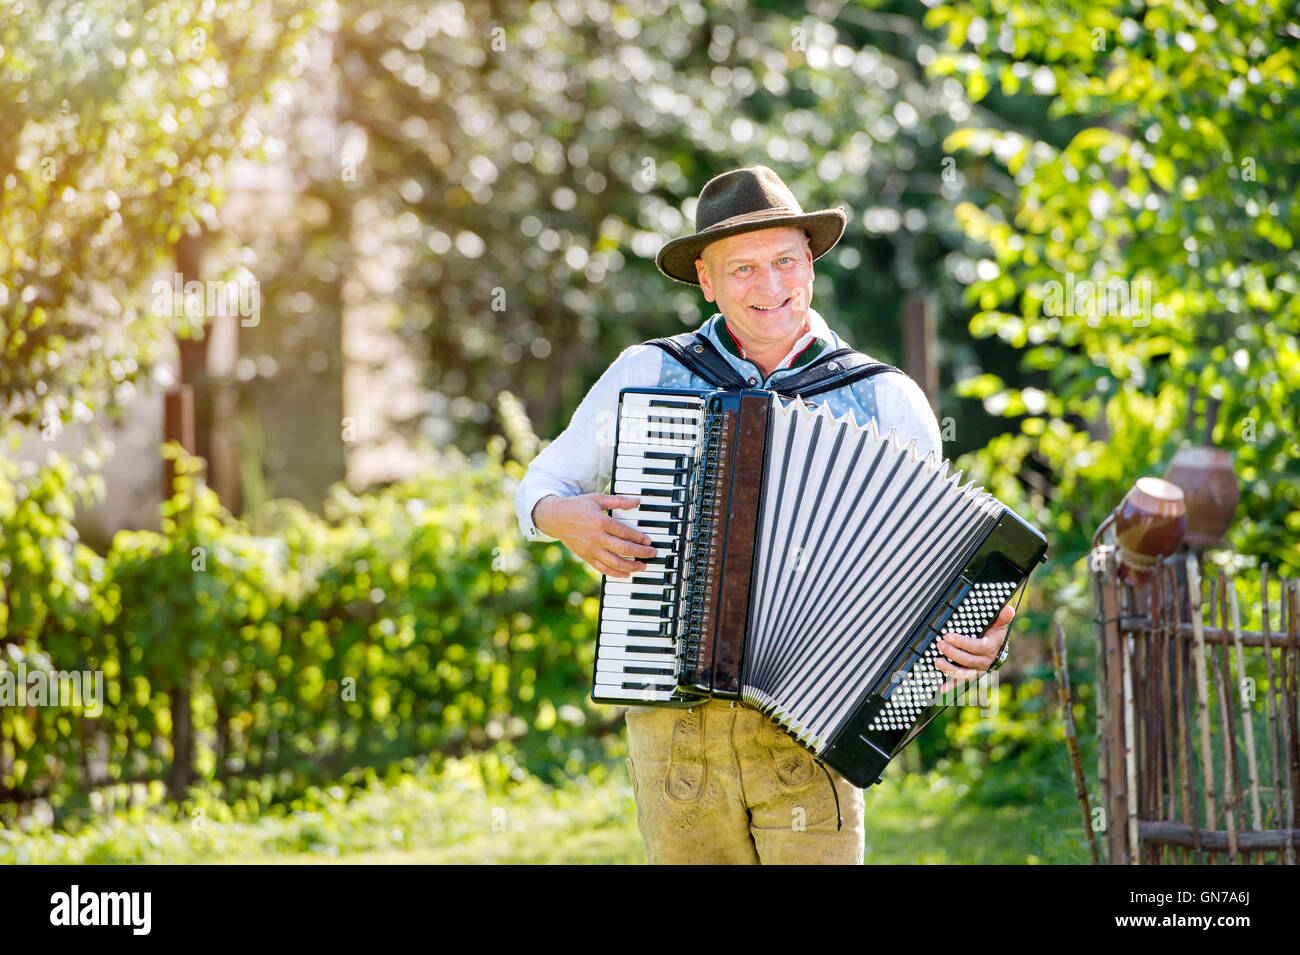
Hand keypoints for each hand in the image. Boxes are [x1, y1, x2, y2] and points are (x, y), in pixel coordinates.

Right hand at [531, 493, 657, 577]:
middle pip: (623, 549)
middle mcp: (596, 538)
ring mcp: (590, 549)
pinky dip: (615, 573)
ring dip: (631, 566)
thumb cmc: (577, 506)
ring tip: (642, 566)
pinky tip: (626, 574)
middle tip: (652, 554)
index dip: (639, 538)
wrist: (554, 518)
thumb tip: (637, 501)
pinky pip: (603, 569)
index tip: (648, 541)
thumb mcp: (597, 499)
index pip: (625, 533)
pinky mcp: (586, 557)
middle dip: (641, 553)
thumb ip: (618, 501)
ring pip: (615, 562)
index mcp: (600, 522)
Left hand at [933, 605, 1014, 693]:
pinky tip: (942, 688)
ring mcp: (976, 670)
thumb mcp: (999, 625)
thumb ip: (1003, 618)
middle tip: (940, 644)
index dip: (962, 643)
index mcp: (990, 649)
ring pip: (964, 674)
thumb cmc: (994, 635)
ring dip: (949, 669)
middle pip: (967, 660)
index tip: (948, 636)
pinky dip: (951, 686)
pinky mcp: (969, 675)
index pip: (976, 647)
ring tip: (937, 661)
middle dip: (952, 653)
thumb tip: (1009, 609)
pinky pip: (960, 682)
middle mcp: (984, 662)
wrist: (997, 649)